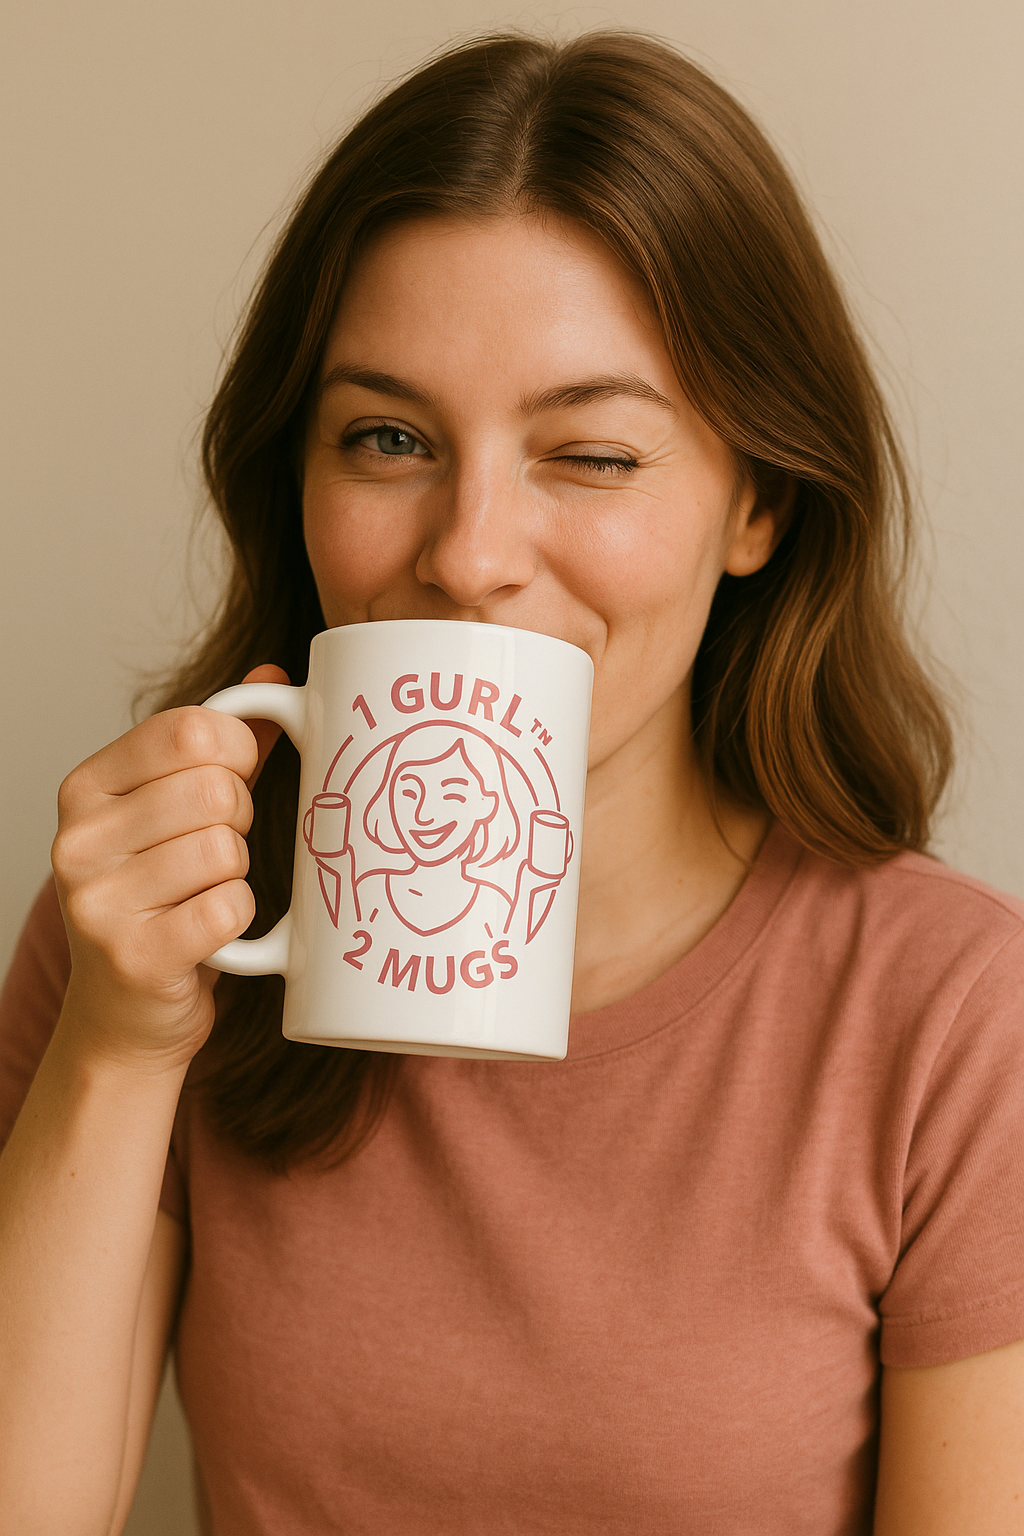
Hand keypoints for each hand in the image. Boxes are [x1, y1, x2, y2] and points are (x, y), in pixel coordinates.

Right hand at [50, 666, 286, 1069]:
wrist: (126, 1017)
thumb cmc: (164, 902)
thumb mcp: (179, 815)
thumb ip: (224, 747)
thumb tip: (272, 680)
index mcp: (86, 787)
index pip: (190, 728)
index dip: (237, 753)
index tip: (233, 781)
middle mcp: (78, 840)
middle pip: (215, 789)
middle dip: (239, 821)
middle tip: (215, 854)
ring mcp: (97, 901)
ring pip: (226, 849)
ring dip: (237, 874)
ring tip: (205, 894)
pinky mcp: (132, 956)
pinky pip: (230, 908)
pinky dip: (238, 920)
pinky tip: (209, 931)